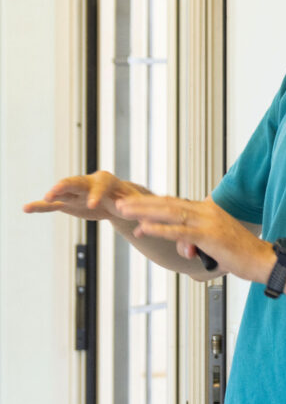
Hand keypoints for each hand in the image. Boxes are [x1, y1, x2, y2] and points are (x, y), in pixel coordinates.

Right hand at [23, 171, 143, 223]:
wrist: (119, 201)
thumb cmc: (129, 201)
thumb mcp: (135, 203)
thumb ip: (136, 210)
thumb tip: (140, 222)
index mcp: (107, 181)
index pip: (101, 185)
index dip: (96, 194)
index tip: (92, 205)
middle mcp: (89, 183)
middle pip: (76, 182)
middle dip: (65, 186)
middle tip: (54, 194)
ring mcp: (76, 192)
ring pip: (63, 190)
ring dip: (53, 193)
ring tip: (44, 199)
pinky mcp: (68, 202)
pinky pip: (52, 204)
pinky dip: (40, 206)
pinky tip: (26, 208)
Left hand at [115, 196, 270, 279]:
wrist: (262, 259)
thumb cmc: (242, 253)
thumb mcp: (214, 244)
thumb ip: (197, 242)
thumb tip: (184, 247)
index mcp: (208, 210)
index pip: (175, 203)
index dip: (152, 202)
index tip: (133, 202)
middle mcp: (207, 211)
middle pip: (168, 203)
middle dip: (142, 203)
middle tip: (120, 202)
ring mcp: (208, 222)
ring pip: (170, 213)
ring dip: (144, 211)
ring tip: (124, 210)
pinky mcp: (209, 236)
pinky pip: (179, 231)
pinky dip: (159, 229)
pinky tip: (143, 228)